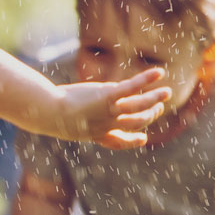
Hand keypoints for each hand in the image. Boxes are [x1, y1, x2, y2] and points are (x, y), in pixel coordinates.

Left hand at [53, 69, 169, 148]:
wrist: (49, 112)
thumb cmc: (48, 116)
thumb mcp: (61, 122)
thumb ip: (68, 120)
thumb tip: (55, 120)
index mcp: (96, 133)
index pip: (119, 142)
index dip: (133, 141)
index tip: (143, 139)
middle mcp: (108, 125)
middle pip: (136, 123)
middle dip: (149, 116)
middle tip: (157, 107)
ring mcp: (110, 111)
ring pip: (140, 107)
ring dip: (155, 99)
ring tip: (166, 92)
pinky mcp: (109, 95)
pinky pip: (132, 88)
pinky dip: (146, 80)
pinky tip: (159, 73)